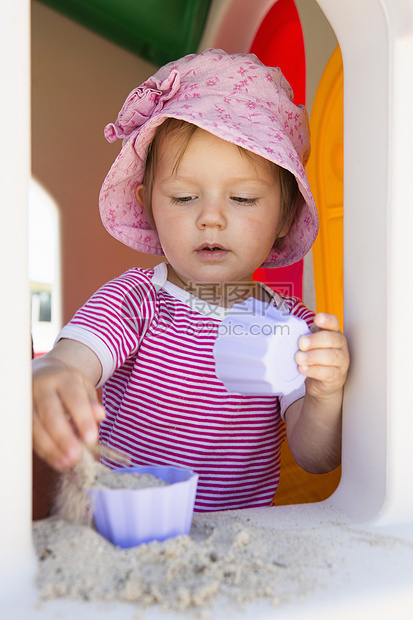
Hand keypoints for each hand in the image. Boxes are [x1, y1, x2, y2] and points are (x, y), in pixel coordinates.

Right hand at [32, 354, 104, 470]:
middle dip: (63, 437)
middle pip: (50, 413)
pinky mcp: (21, 415)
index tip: (91, 439)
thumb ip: (91, 403)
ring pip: (36, 426)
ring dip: (51, 447)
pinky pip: (30, 435)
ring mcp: (28, 402)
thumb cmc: (69, 387)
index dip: (82, 419)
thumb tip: (100, 415)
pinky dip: (43, 450)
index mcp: (64, 379)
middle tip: (76, 456)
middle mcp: (43, 388)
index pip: (73, 398)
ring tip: (67, 462)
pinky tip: (56, 461)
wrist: (45, 376)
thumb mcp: (84, 389)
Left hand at [295, 313, 349, 399]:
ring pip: (331, 356)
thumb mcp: (309, 343)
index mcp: (332, 332)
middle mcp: (340, 345)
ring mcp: (341, 361)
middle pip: (332, 339)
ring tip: (299, 358)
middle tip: (301, 344)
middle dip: (315, 340)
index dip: (327, 320)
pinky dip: (314, 370)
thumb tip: (287, 335)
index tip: (317, 319)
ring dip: (313, 356)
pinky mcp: (337, 375)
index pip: (333, 322)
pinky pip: (328, 373)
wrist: (321, 379)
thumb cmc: (314, 356)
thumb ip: (303, 337)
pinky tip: (303, 369)